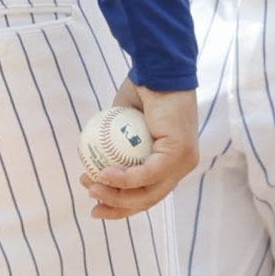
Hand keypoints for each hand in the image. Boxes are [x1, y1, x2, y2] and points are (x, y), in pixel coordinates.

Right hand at [81, 83, 198, 218]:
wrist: (157, 69)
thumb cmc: (144, 90)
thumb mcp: (125, 123)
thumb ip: (117, 144)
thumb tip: (97, 165)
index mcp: (172, 161)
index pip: (148, 193)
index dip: (121, 204)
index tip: (97, 205)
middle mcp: (182, 166)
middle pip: (148, 199)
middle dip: (117, 206)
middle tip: (91, 201)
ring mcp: (183, 161)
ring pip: (148, 192)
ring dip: (115, 194)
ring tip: (91, 187)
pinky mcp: (179, 153)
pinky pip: (147, 173)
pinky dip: (123, 178)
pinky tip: (103, 175)